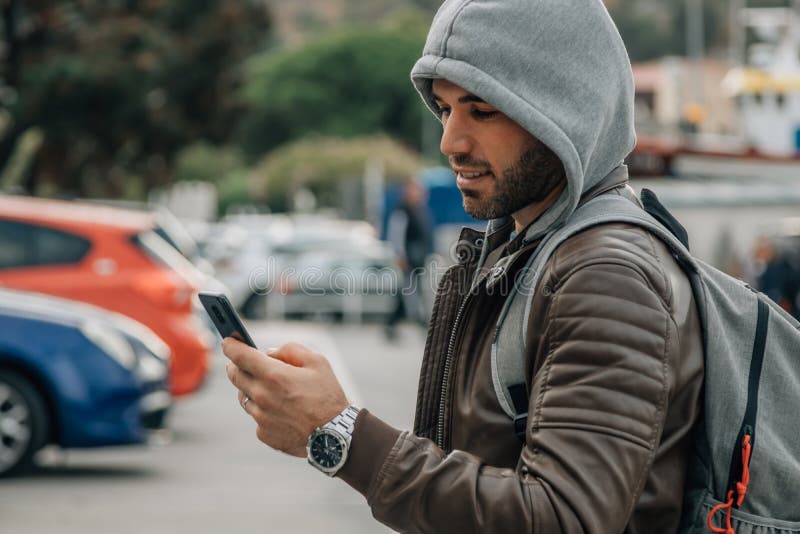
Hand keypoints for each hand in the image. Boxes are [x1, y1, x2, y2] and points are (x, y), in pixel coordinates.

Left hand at [222, 338, 349, 456]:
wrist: (334, 435)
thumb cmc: (328, 396)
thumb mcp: (317, 362)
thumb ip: (291, 349)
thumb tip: (270, 353)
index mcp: (273, 375)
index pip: (239, 355)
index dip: (230, 344)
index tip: (228, 340)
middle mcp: (261, 396)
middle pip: (235, 375)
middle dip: (235, 364)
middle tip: (241, 361)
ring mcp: (260, 417)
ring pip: (244, 396)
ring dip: (251, 388)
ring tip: (268, 387)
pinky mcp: (263, 434)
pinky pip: (256, 416)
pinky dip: (264, 410)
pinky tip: (281, 410)